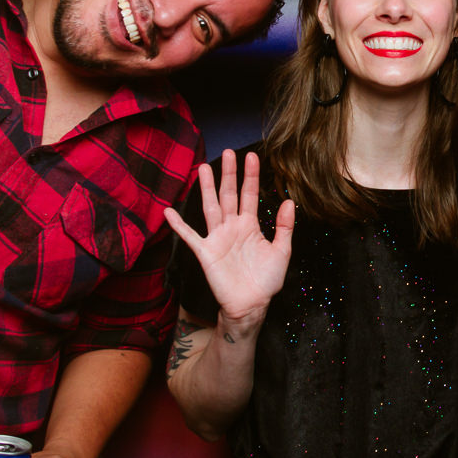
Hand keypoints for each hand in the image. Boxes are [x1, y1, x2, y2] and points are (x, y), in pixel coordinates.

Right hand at [164, 150, 294, 325]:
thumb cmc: (266, 280)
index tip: (252, 156)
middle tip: (227, 152)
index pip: (250, 194)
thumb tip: (288, 201)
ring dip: (206, 188)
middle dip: (228, 174)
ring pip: (211, 207)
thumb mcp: (282, 251)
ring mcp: (218, 238)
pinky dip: (179, 225)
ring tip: (203, 168)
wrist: (252, 305)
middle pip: (229, 195)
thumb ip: (284, 226)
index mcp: (250, 225)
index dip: (250, 176)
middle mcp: (232, 227)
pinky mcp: (206, 252)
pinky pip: (190, 236)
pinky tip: (169, 211)